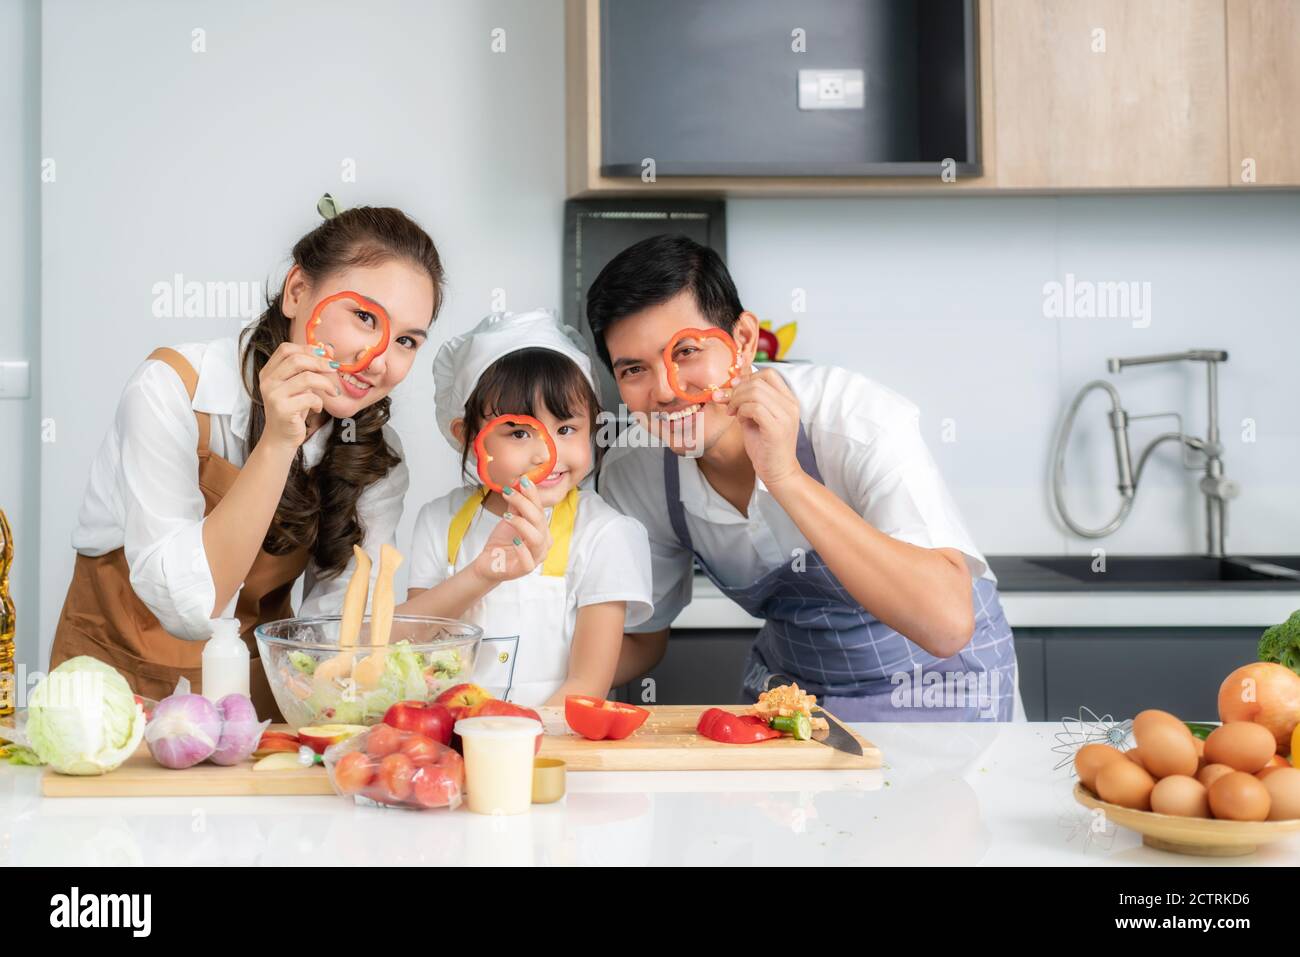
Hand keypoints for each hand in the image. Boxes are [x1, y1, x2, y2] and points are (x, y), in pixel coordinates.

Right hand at [257, 342, 339, 450]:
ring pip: (306, 378)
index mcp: (268, 372)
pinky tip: (317, 408)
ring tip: (333, 392)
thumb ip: (309, 368)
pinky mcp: (282, 409)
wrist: (281, 438)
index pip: (286, 349)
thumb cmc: (292, 410)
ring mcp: (273, 395)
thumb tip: (329, 349)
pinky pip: (310, 398)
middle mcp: (268, 381)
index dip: (307, 348)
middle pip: (297, 360)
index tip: (325, 354)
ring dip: (326, 383)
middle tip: (334, 369)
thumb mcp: (300, 386)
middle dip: (320, 362)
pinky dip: (319, 402)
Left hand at [469, 478, 553, 583]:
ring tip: (507, 515)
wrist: (490, 561)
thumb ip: (516, 504)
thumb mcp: (510, 518)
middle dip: (524, 504)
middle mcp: (543, 543)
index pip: (540, 509)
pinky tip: (514, 541)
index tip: (522, 480)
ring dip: (522, 524)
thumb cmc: (503, 541)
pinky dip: (522, 550)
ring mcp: (536, 557)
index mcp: (543, 530)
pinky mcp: (526, 569)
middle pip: (539, 521)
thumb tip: (518, 483)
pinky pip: (528, 560)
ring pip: (536, 538)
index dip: (532, 495)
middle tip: (509, 492)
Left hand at [719, 369, 802, 486]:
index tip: (733, 389)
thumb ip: (746, 401)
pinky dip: (741, 411)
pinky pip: (754, 408)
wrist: (778, 472)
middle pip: (757, 382)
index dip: (747, 378)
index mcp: (788, 399)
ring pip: (754, 392)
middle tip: (728, 405)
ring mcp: (785, 416)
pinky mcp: (776, 428)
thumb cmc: (766, 446)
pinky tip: (740, 421)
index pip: (769, 373)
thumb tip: (727, 386)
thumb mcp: (755, 417)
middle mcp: (790, 405)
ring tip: (733, 414)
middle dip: (736, 391)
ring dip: (737, 401)